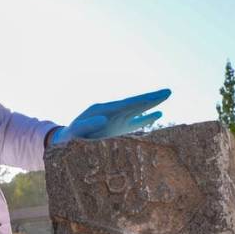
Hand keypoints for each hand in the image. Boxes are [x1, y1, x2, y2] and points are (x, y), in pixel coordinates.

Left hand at [50, 89, 170, 144]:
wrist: (66, 142)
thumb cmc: (70, 138)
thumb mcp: (75, 131)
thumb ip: (87, 124)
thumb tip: (103, 120)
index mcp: (104, 111)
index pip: (126, 104)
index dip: (141, 101)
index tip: (153, 97)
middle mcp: (113, 113)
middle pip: (136, 104)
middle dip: (151, 98)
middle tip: (168, 91)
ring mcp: (117, 120)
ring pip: (138, 111)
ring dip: (152, 105)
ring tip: (166, 97)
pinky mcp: (119, 130)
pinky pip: (136, 123)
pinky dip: (147, 119)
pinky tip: (159, 115)